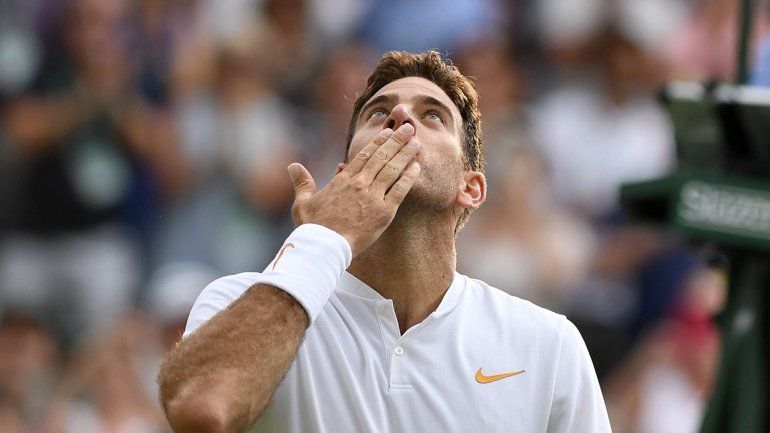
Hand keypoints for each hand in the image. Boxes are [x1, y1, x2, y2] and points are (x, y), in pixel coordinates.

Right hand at [288, 124, 420, 256]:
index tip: (388, 132)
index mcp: (343, 180)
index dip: (378, 142)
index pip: (364, 155)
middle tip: (409, 129)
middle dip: (396, 141)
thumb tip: (293, 166)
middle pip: (381, 157)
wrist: (324, 246)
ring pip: (392, 169)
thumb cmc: (313, 228)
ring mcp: (372, 197)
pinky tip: (416, 167)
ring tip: (416, 142)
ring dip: (405, 154)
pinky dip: (409, 178)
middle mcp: (359, 184)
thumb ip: (302, 182)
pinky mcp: (384, 212)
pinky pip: (400, 190)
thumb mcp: (303, 202)